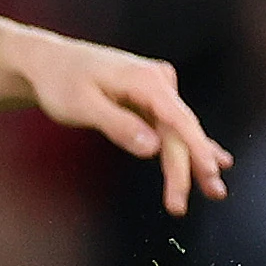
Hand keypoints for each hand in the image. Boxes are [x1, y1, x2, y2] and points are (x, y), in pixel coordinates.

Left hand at [14, 30, 232, 215]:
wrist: (49, 63)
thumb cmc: (61, 83)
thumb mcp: (82, 106)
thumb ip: (118, 125)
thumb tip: (153, 148)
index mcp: (145, 79)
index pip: (179, 120)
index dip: (197, 148)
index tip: (209, 172)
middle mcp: (158, 81)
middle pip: (178, 132)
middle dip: (188, 168)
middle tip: (193, 202)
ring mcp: (157, 89)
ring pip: (177, 133)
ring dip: (193, 163)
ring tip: (214, 192)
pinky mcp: (151, 99)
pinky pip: (172, 128)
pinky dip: (187, 147)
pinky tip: (216, 161)